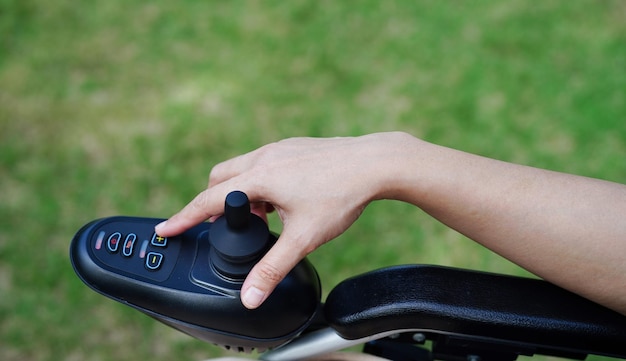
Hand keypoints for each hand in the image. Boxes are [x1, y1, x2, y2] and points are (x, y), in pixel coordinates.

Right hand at [155, 133, 413, 307]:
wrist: (375, 162)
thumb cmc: (341, 194)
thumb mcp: (303, 238)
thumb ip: (272, 268)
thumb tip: (250, 296)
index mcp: (259, 177)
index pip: (208, 200)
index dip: (184, 217)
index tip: (165, 229)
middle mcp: (264, 157)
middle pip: (219, 179)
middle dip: (213, 203)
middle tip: (226, 227)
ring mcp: (280, 148)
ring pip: (242, 168)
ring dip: (240, 192)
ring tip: (261, 218)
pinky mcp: (294, 146)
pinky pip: (263, 162)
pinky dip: (259, 182)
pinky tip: (282, 200)